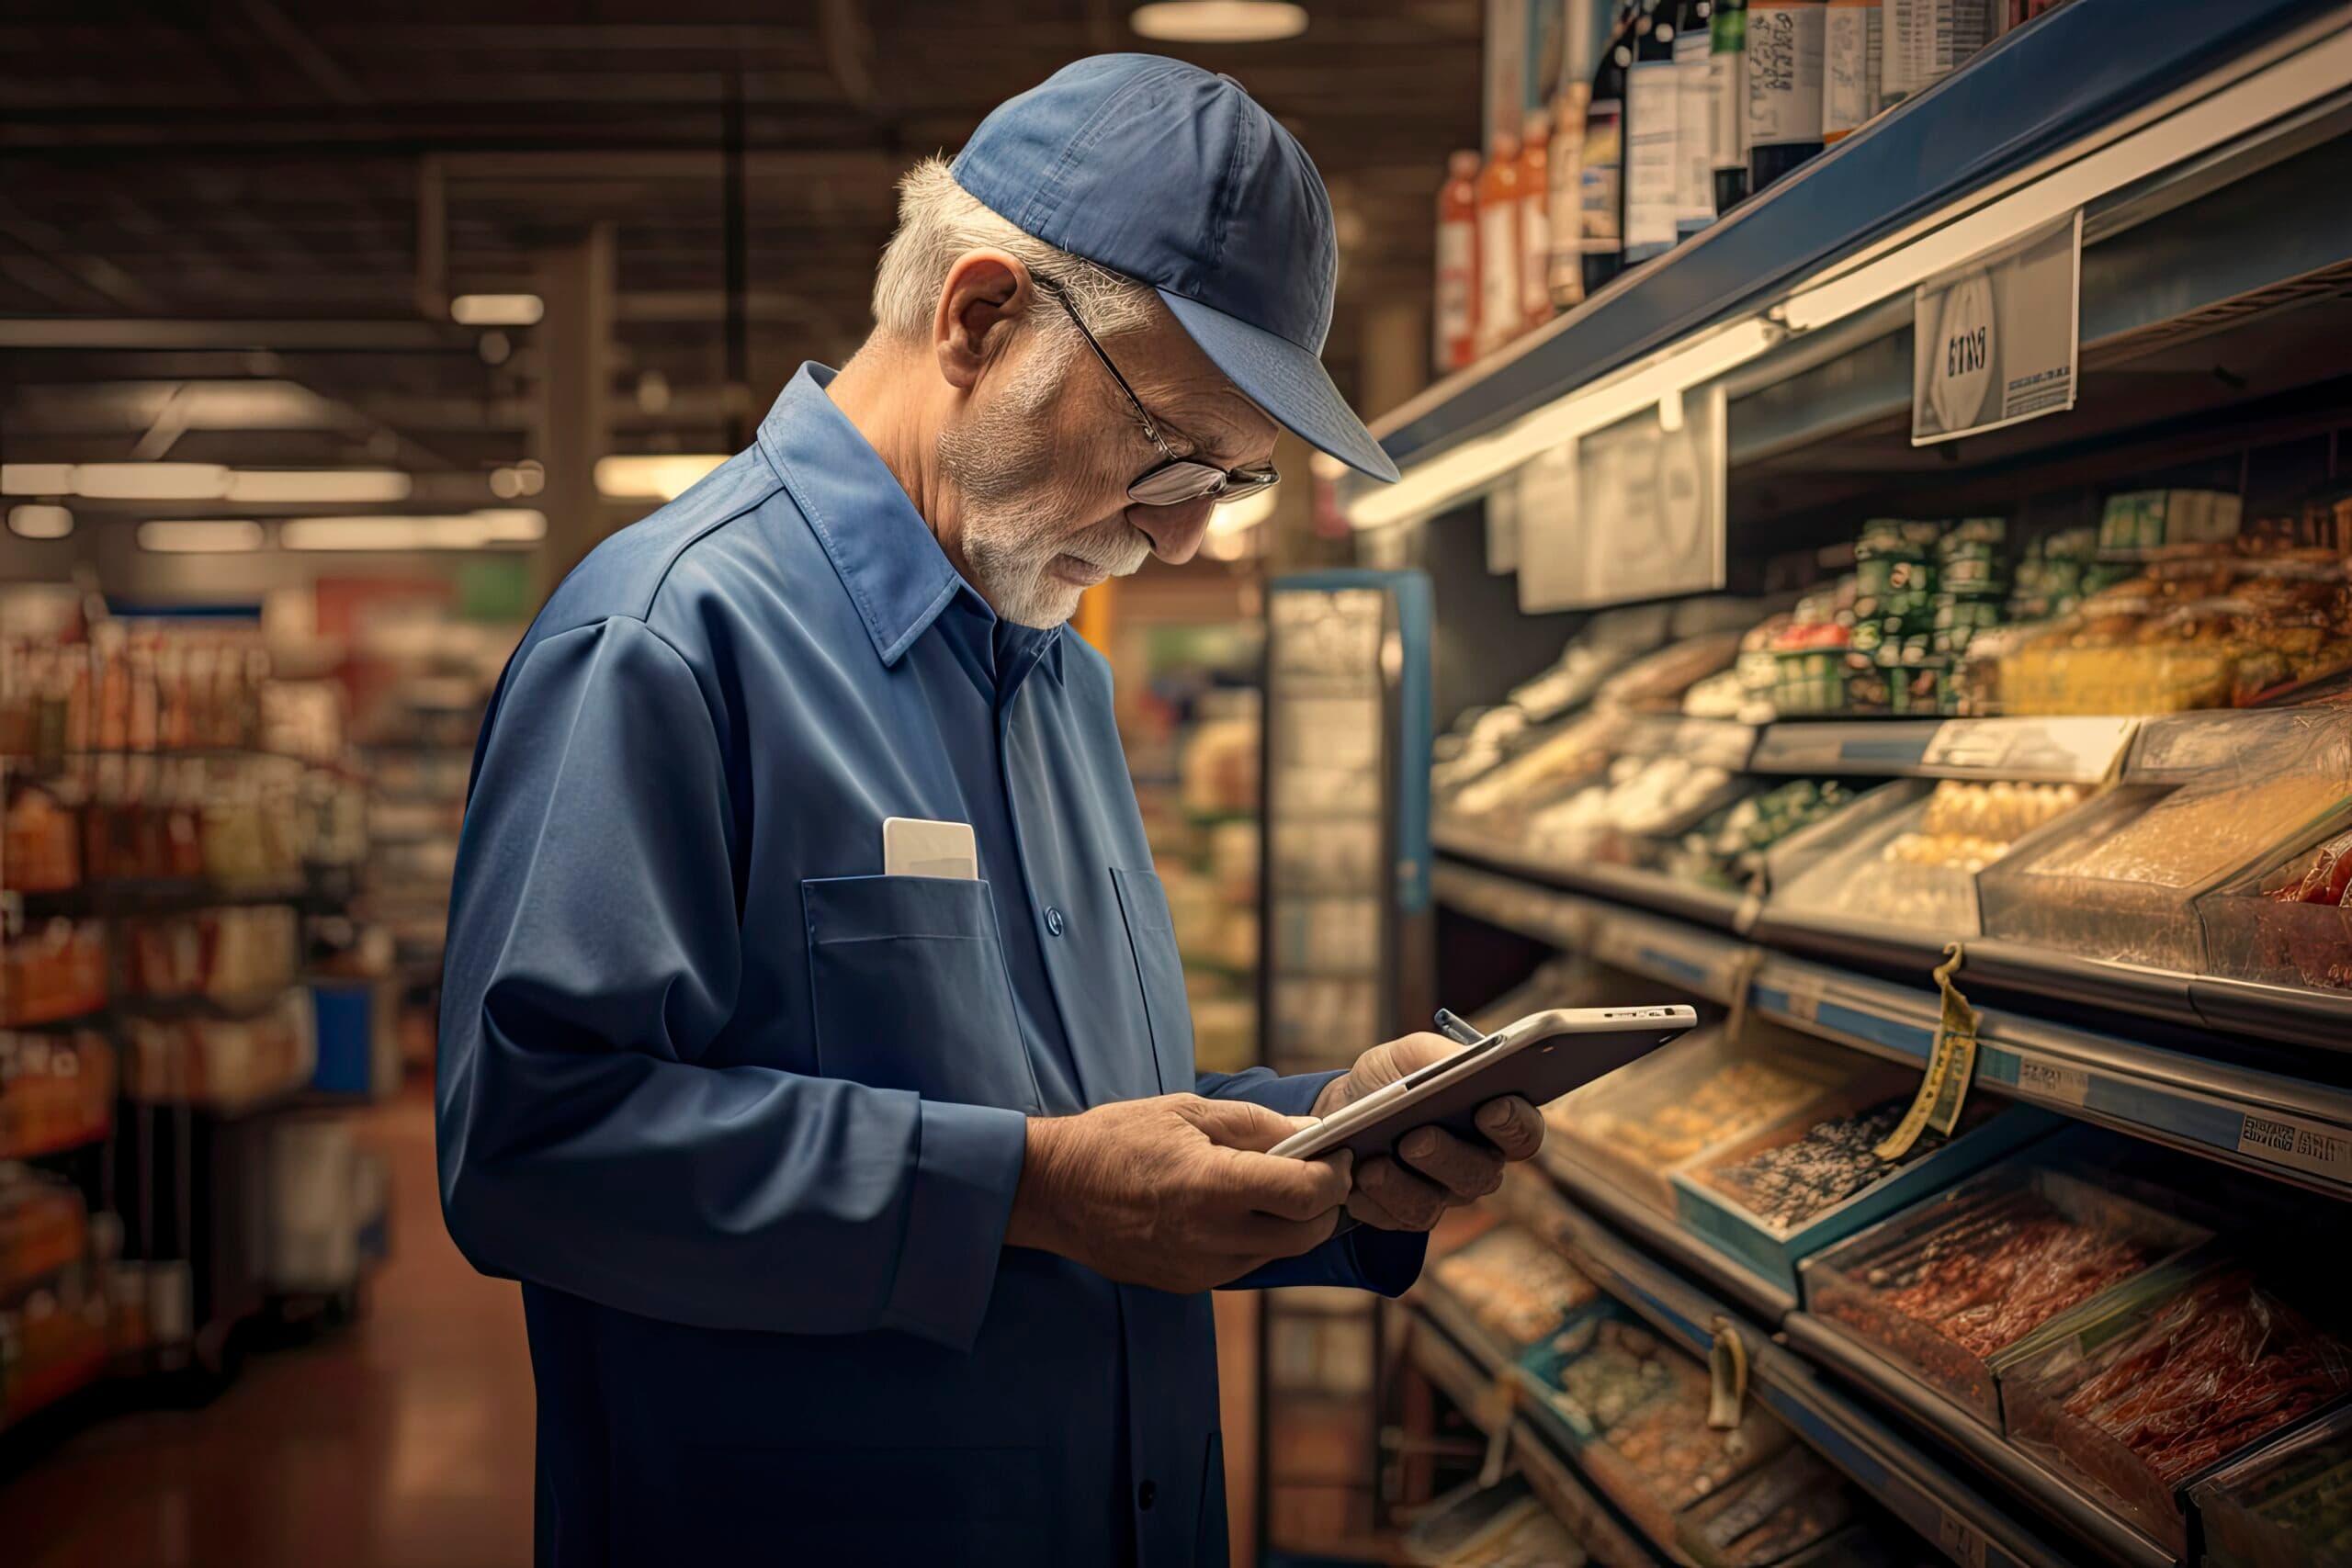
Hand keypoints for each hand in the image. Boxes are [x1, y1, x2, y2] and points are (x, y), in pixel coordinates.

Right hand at [1006, 1095, 1352, 1293]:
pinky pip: (1246, 1265)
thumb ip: (1255, 1126)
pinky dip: (1259, 1239)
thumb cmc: (1115, 1140)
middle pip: (1306, 1234)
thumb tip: (1310, 1137)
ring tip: (1282, 1187)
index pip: (1306, 1195)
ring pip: (1280, 1255)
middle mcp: (1211, 1237)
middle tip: (1322, 1172)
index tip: (1339, 1156)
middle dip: (1326, 1204)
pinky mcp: (1188, 1284)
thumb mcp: (1186, 1112)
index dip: (1335, 1175)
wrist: (1051, 1191)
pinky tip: (1241, 1210)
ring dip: (1294, 1224)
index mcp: (1212, 1186)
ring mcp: (1200, 1268)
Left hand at [1313, 1032, 1546, 1231]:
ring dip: (1401, 1185)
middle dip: (1446, 1156)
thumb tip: (1468, 1060)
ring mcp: (1444, 1195)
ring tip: (1371, 1165)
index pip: (1524, 1131)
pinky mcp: (1407, 1216)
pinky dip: (1373, 1200)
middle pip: (1482, 1174)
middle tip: (1414, 1139)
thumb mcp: (1408, 1054)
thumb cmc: (1388, 1079)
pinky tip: (1354, 1181)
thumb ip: (1441, 1055)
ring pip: (1436, 1204)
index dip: (1514, 1124)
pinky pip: (1397, 1220)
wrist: (1338, 1110)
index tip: (1490, 1107)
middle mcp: (1478, 1164)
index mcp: (1492, 1120)